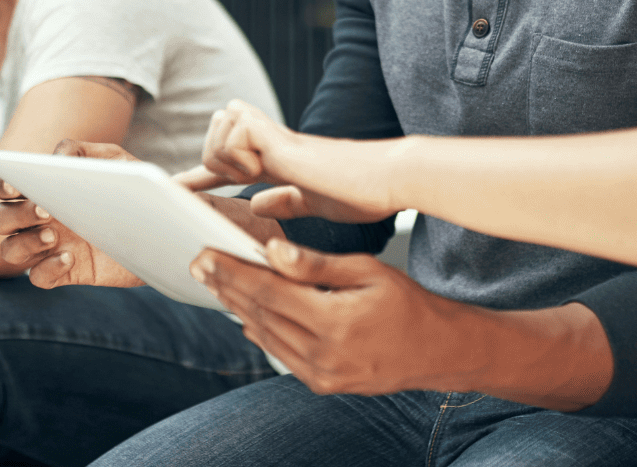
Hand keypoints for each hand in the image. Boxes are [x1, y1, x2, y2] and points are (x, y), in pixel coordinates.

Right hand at [0, 140, 144, 288]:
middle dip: (15, 215)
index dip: (2, 185)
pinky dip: (46, 268)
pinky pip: (38, 277)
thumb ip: (84, 152)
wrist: (162, 227)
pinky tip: (70, 257)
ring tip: (54, 235)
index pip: (5, 187)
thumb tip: (56, 158)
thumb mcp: (116, 161)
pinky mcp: (65, 271)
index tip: (16, 186)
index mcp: (43, 189)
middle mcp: (39, 219)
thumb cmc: (132, 188)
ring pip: (10, 249)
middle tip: (46, 211)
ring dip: (24, 243)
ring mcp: (49, 247)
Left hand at [171, 101, 399, 223]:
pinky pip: (238, 135)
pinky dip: (242, 157)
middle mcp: (272, 141)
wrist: (387, 181)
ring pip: (221, 127)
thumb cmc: (360, 192)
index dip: (199, 174)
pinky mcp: (283, 141)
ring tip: (257, 175)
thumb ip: (285, 200)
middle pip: (218, 125)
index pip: (228, 160)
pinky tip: (263, 170)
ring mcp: (276, 137)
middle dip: (215, 156)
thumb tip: (257, 205)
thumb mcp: (312, 202)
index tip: (176, 188)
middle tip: (240, 180)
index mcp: (277, 157)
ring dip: (229, 157)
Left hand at [189, 237, 464, 395]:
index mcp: (335, 321)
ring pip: (266, 336)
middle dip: (226, 287)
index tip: (206, 255)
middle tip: (200, 264)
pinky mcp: (322, 385)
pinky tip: (245, 314)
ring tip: (216, 284)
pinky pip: (280, 354)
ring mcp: (322, 375)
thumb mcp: (368, 271)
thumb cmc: (407, 303)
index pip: (269, 292)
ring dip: (237, 308)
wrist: (436, 351)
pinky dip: (260, 331)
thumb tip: (272, 252)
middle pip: (260, 314)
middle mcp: (324, 354)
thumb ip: (317, 264)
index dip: (233, 272)